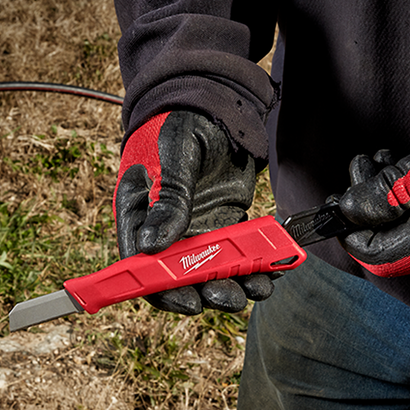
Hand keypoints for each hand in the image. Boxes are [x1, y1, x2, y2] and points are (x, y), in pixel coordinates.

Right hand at [114, 111, 275, 313]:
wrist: (215, 107)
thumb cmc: (182, 124)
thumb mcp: (174, 157)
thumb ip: (168, 200)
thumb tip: (151, 246)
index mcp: (139, 214)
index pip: (141, 266)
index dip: (163, 291)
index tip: (190, 302)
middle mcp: (166, 230)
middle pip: (180, 278)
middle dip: (205, 293)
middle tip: (230, 296)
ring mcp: (197, 230)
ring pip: (211, 272)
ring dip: (233, 285)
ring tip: (256, 286)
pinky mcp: (224, 226)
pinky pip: (236, 255)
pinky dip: (253, 266)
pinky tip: (270, 271)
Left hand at [338, 97, 409, 286]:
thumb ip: (386, 191)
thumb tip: (347, 210)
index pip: (378, 256)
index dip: (352, 231)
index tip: (338, 204)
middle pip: (393, 246)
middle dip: (370, 209)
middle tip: (361, 170)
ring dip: (389, 205)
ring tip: (383, 164)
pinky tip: (407, 177)